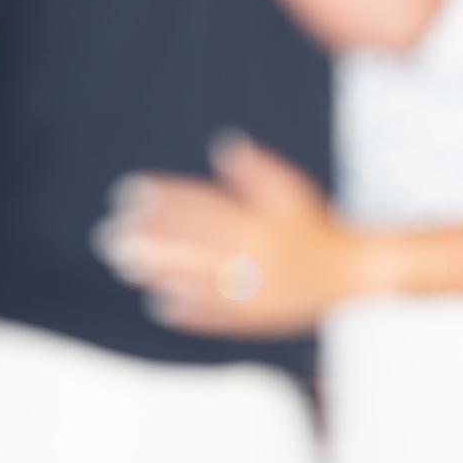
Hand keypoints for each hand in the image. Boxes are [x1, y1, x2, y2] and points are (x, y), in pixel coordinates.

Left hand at [92, 133, 357, 336]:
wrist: (351, 272)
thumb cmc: (318, 225)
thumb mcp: (292, 189)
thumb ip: (256, 169)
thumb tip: (221, 145)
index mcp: (257, 223)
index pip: (199, 208)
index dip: (162, 199)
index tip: (130, 194)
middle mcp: (249, 258)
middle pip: (189, 246)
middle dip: (148, 238)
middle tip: (111, 233)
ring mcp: (250, 292)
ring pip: (194, 281)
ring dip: (157, 272)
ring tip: (125, 263)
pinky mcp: (253, 318)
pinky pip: (213, 315)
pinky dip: (185, 310)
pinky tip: (159, 301)